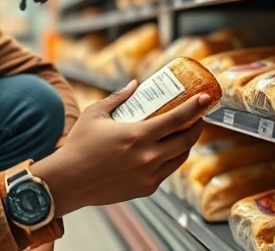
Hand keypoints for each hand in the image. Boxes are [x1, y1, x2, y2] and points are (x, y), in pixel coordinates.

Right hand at [30, 80, 211, 216]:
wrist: (69, 181)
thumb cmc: (79, 145)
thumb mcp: (95, 114)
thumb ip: (118, 97)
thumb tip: (135, 84)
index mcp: (138, 135)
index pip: (177, 119)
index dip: (195, 107)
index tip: (205, 99)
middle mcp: (148, 157)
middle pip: (186, 140)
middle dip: (197, 126)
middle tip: (198, 116)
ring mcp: (149, 175)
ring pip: (180, 157)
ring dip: (186, 143)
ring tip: (184, 132)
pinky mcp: (146, 189)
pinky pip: (166, 171)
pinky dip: (170, 159)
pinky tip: (166, 151)